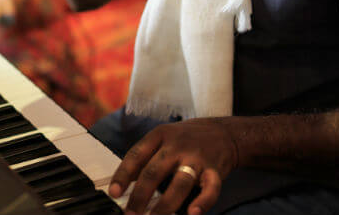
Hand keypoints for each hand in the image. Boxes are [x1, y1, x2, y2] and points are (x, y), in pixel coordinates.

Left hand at [109, 118, 237, 214]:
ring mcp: (196, 158)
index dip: (123, 174)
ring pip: (179, 183)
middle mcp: (177, 145)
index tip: (114, 193)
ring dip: (164, 206)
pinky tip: (192, 214)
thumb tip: (123, 182)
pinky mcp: (215, 171)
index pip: (137, 154)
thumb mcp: (164, 137)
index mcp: (160, 135)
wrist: (224, 132)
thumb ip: (145, 156)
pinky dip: (202, 202)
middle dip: (140, 197)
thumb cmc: (187, 138)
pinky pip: (210, 189)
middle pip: (154, 171)